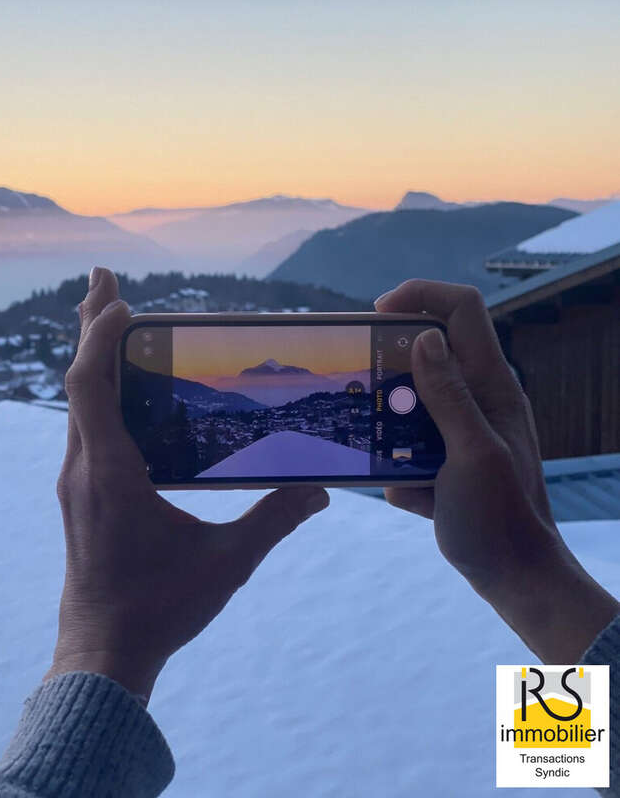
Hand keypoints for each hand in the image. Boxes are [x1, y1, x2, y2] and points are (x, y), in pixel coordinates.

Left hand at [47, 267, 328, 700]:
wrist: (101, 653)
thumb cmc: (158, 609)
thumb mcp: (225, 564)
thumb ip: (273, 521)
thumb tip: (321, 489)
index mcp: (108, 474)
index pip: (90, 386)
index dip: (100, 337)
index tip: (117, 297)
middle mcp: (82, 469)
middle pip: (79, 381)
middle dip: (92, 326)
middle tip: (103, 278)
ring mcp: (76, 482)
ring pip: (77, 403)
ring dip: (93, 357)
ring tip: (108, 318)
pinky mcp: (81, 496)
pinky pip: (84, 426)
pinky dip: (97, 391)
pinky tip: (118, 391)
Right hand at [376, 279, 617, 662]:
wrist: (516, 579)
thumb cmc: (499, 518)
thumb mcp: (470, 453)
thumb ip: (448, 395)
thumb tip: (426, 337)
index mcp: (492, 386)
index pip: (462, 309)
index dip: (420, 296)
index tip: (376, 315)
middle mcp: (479, 399)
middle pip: (430, 349)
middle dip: (390, 363)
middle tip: (360, 385)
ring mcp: (463, 430)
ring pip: (412, 399)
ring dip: (386, 417)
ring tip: (371, 441)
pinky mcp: (448, 460)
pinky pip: (408, 444)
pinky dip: (398, 464)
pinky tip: (404, 494)